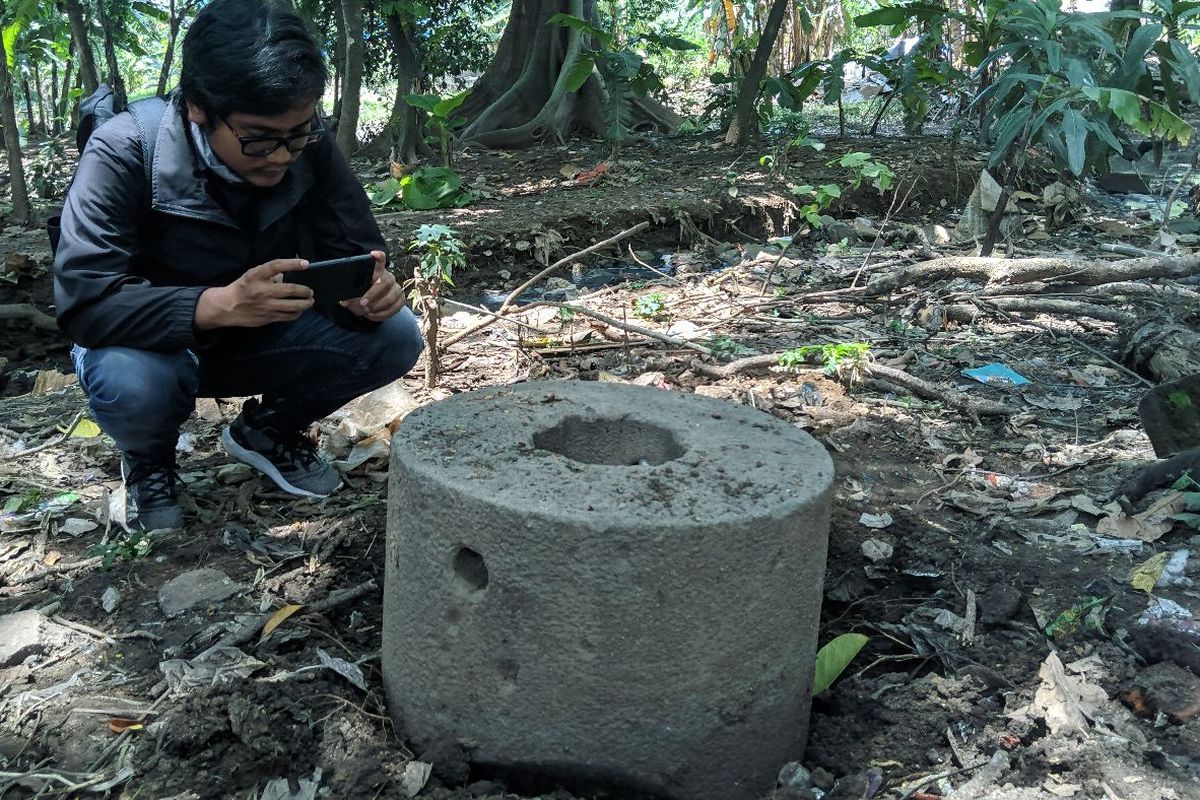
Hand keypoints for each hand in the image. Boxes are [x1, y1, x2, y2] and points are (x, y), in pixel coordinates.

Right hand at [195, 258, 313, 329]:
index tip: (306, 264)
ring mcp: (266, 305)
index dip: (292, 264)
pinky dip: (297, 313)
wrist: (226, 307)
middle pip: (290, 290)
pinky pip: (288, 316)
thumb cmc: (242, 288)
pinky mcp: (268, 317)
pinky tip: (299, 310)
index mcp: (256, 276)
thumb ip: (270, 274)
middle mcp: (262, 290)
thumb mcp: (252, 275)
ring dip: (305, 303)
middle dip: (305, 290)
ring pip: (292, 306)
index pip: (276, 266)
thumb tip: (287, 274)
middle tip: (310, 291)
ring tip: (310, 300)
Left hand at [340, 250, 405, 320]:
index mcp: (376, 271)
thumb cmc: (361, 295)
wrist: (370, 306)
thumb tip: (344, 301)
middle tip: (362, 303)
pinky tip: (372, 315)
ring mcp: (396, 288)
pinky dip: (382, 314)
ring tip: (366, 311)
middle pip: (385, 281)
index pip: (380, 260)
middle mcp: (389, 277)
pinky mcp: (401, 300)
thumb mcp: (353, 294)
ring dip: (377, 306)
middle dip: (373, 293)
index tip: (373, 254)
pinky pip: (395, 307)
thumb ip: (349, 296)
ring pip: (391, 297)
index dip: (378, 256)